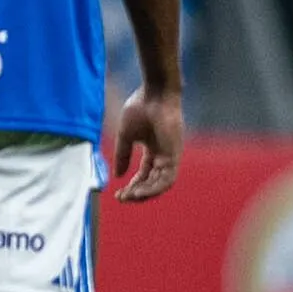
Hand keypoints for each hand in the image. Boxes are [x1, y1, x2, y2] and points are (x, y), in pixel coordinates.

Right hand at [109, 85, 183, 201]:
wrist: (155, 93)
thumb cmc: (140, 108)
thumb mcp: (126, 136)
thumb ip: (123, 155)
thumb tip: (117, 175)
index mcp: (153, 150)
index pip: (144, 174)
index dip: (132, 185)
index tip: (118, 194)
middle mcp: (164, 155)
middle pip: (152, 182)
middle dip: (137, 193)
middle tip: (122, 198)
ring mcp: (171, 156)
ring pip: (161, 184)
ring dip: (145, 194)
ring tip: (129, 197)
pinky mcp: (174, 155)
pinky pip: (167, 179)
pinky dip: (154, 188)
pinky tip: (139, 192)